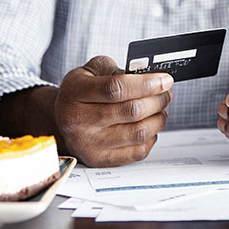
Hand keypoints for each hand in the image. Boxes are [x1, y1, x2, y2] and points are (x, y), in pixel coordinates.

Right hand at [54, 56, 173, 166]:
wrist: (62, 117)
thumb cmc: (81, 90)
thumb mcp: (92, 69)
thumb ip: (118, 68)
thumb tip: (148, 76)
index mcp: (75, 92)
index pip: (116, 88)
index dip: (146, 84)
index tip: (165, 80)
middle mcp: (78, 121)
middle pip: (131, 111)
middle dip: (157, 100)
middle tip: (166, 92)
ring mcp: (88, 144)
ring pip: (138, 133)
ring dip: (158, 118)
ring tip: (161, 107)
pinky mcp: (99, 160)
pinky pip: (137, 152)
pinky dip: (151, 137)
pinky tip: (150, 124)